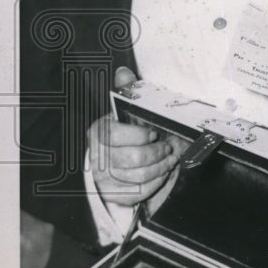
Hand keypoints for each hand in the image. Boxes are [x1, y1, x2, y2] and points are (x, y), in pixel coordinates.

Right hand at [87, 67, 178, 207]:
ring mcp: (105, 179)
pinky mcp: (115, 195)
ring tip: (170, 158)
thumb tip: (124, 72)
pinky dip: (156, 182)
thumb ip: (126, 92)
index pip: (117, 136)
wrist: (111, 162)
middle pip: (133, 159)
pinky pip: (141, 192)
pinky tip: (162, 172)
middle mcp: (98, 158)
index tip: (153, 134)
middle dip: (157, 152)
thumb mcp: (123, 112)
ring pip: (140, 177)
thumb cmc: (122, 134)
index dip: (139, 136)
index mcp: (98, 133)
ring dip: (161, 167)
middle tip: (168, 147)